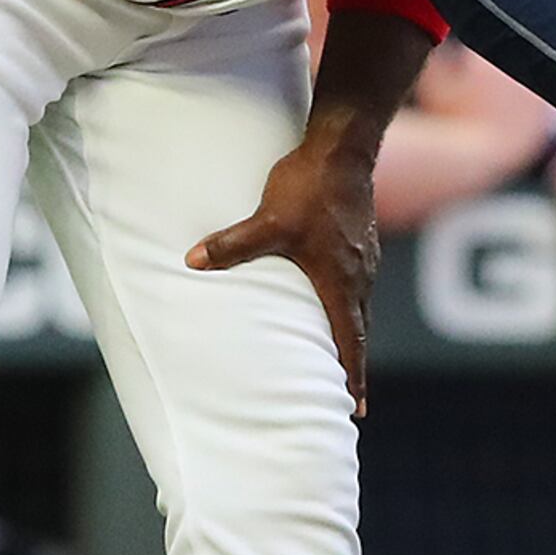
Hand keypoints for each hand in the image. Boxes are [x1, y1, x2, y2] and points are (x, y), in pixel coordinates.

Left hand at [188, 131, 385, 414]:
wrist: (342, 146)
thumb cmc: (309, 186)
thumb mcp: (266, 219)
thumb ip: (230, 245)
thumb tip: (191, 262)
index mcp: (339, 280)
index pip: (349, 340)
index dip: (352, 375)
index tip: (356, 408)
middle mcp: (358, 274)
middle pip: (359, 328)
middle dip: (352, 361)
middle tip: (348, 394)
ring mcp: (364, 255)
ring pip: (359, 304)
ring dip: (351, 330)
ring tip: (342, 350)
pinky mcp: (361, 237)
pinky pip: (357, 280)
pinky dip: (349, 301)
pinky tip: (335, 295)